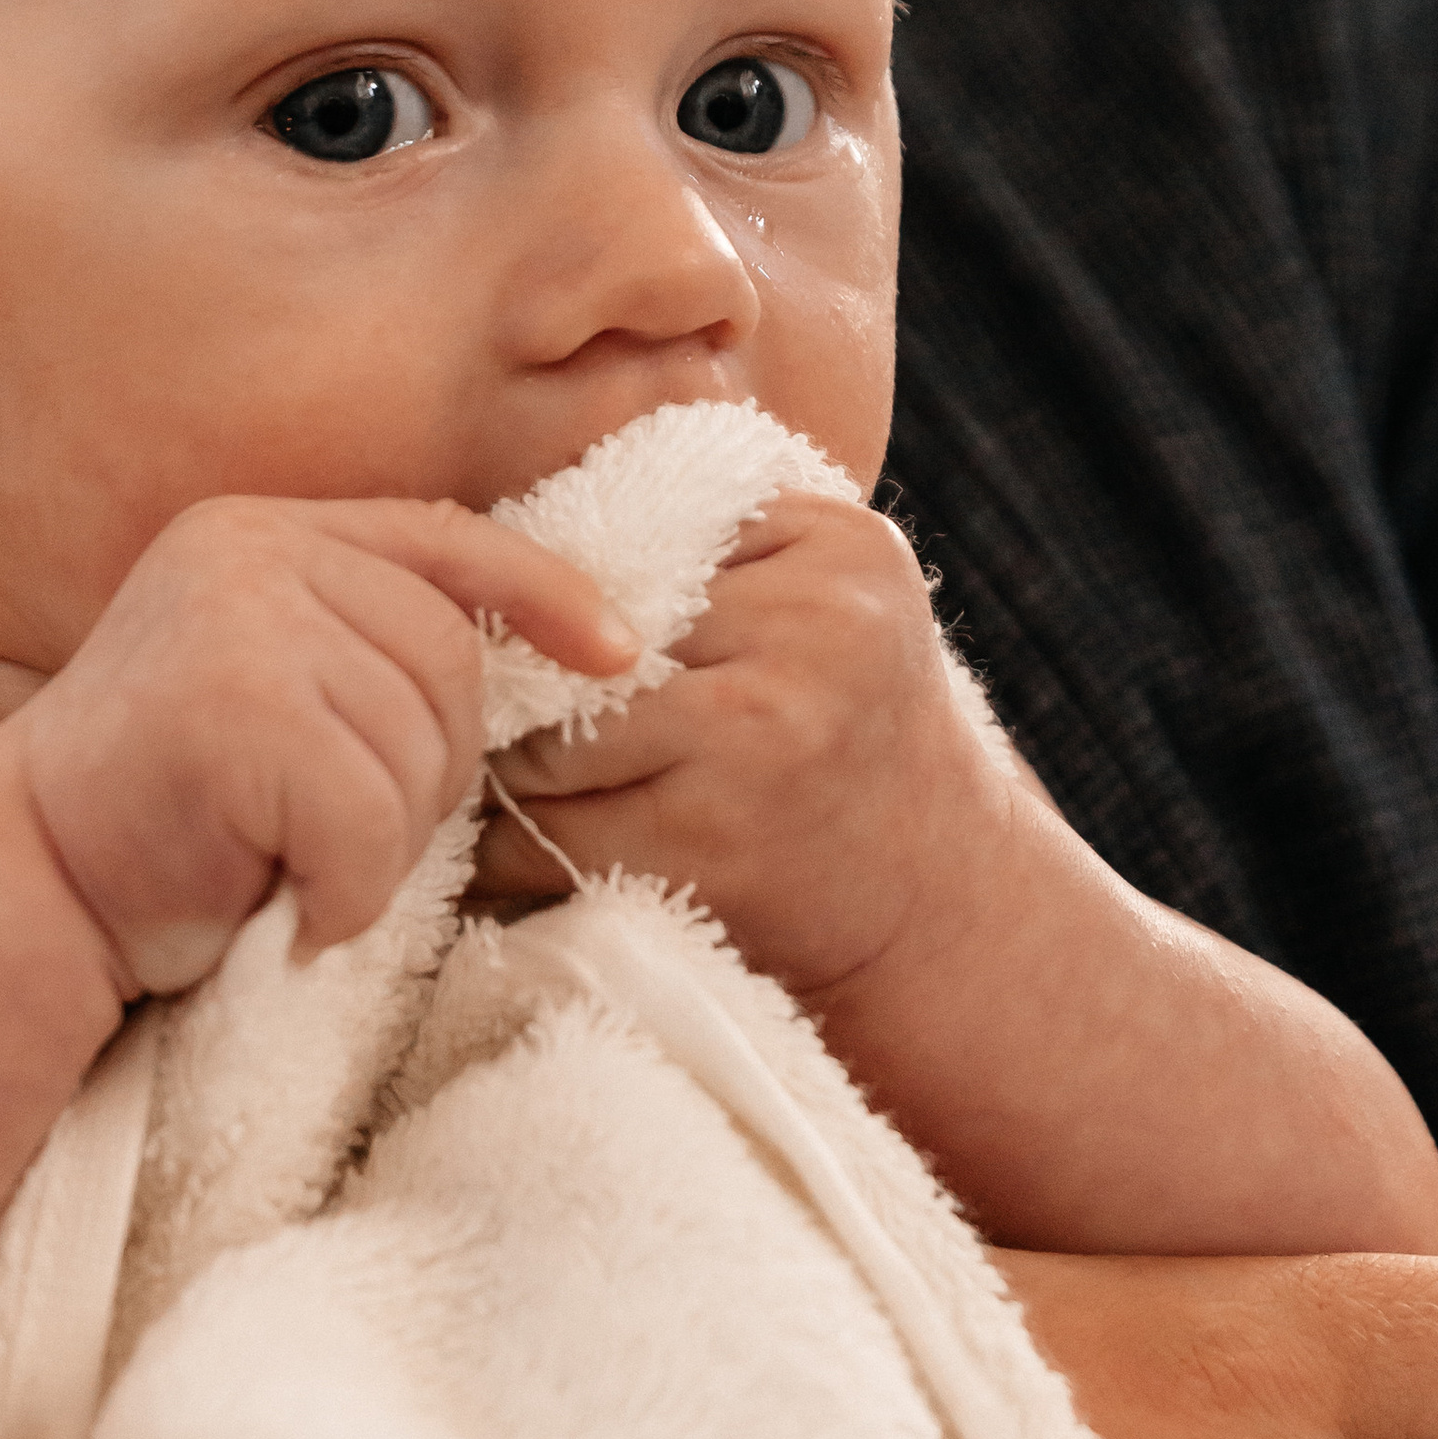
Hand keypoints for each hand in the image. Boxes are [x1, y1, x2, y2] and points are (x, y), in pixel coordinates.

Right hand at [20, 496, 632, 993]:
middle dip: (428, 776)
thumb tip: (541, 657)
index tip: (617, 652)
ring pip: (418, 750)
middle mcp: (248, 551)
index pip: (443, 541)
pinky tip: (287, 905)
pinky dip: (347, 892)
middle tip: (333, 839)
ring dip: (380, 845)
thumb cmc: (162, 818)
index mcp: (261, 533)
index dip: (545, 595)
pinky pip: (369, 820)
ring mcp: (237, 620)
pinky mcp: (233, 708)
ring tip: (291, 864)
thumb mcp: (269, 691)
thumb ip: (361, 649)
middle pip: (450, 662)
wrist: (24, 889)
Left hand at [473, 493, 994, 994]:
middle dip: (522, 692)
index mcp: (835, 545)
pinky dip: (505, 851)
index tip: (544, 646)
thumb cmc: (849, 739)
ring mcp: (763, 738)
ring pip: (546, 742)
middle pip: (578, 644)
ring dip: (504, 775)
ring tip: (504, 788)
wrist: (945, 896)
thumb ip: (716, 550)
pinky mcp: (716, 847)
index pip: (632, 542)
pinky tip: (505, 854)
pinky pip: (547, 836)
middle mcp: (811, 628)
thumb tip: (512, 544)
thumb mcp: (826, 602)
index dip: (573, 603)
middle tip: (492, 723)